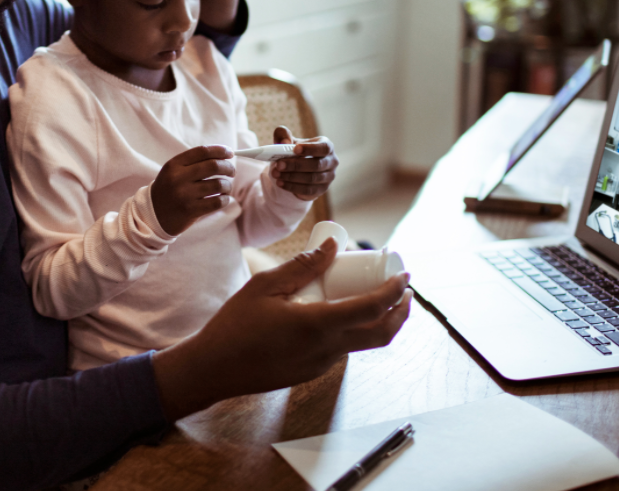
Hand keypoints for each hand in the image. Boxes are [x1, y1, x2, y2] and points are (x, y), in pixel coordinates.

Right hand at [151, 145, 235, 235]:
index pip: (202, 151)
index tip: (230, 153)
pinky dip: (225, 199)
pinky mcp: (191, 211)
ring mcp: (184, 195)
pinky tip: (223, 199)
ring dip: (228, 185)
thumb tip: (224, 155)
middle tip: (232, 171)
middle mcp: (178, 178)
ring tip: (226, 187)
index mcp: (174, 165)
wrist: (153, 215)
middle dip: (228, 167)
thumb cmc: (169, 190)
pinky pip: (217, 202)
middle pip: (213, 166)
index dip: (220, 150)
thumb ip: (194, 162)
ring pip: (218, 184)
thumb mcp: (174, 171)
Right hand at [152, 237, 411, 419]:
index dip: (395, 290)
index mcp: (318, 324)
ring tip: (373, 295)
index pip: (372, 308)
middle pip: (381, 334)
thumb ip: (301, 267)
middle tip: (404, 290)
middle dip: (401, 312)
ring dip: (377, 321)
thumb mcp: (264, 286)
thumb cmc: (234, 325)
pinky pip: (341, 349)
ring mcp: (321, 365)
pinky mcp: (312, 372)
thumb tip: (331, 247)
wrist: (214, 369)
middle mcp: (327, 349)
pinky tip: (337, 312)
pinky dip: (352, 330)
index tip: (404, 275)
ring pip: (362, 343)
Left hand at [269, 126, 337, 200]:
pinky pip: (308, 190)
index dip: (310, 149)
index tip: (295, 149)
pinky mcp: (321, 189)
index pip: (324, 147)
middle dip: (296, 165)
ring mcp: (328, 177)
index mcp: (327, 146)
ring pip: (312, 179)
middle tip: (279, 164)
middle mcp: (331, 161)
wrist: (298, 168)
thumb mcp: (288, 140)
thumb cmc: (295, 150)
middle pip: (317, 165)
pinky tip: (281, 183)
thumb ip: (283, 135)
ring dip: (292, 177)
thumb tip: (284, 142)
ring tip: (276, 174)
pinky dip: (292, 187)